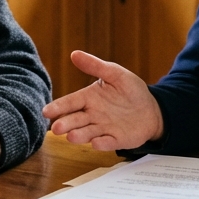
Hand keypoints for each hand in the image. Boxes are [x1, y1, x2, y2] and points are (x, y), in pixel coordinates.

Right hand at [42, 51, 163, 150]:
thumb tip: (74, 54)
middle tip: (56, 128)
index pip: (70, 102)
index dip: (58, 107)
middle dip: (66, 124)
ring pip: (88, 133)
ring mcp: (103, 129)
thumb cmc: (130, 90)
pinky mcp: (116, 139)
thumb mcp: (114, 74)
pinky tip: (97, 143)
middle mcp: (92, 115)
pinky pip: (108, 142)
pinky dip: (102, 143)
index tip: (46, 112)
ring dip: (80, 135)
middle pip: (75, 120)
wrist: (151, 108)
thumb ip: (95, 66)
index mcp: (88, 98)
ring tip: (71, 137)